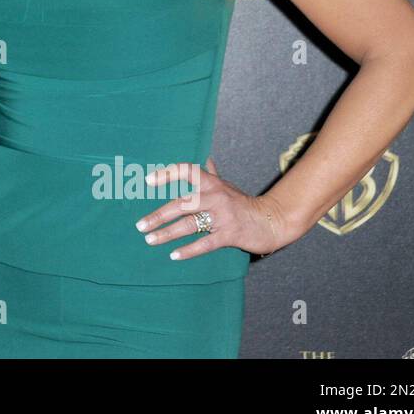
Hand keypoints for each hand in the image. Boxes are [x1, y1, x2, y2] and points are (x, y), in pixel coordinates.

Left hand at [134, 157, 293, 258]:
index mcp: (212, 183)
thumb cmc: (244, 203)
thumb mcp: (227, 187)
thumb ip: (213, 175)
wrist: (272, 220)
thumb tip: (206, 159)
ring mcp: (223, 216)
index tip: (148, 181)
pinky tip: (173, 255)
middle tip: (140, 225)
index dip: (167, 174)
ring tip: (150, 240)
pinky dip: (189, 250)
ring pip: (190, 224)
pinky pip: (205, 243)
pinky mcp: (230, 234)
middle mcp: (216, 196)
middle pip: (181, 204)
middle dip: (158, 215)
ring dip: (167, 233)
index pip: (186, 171)